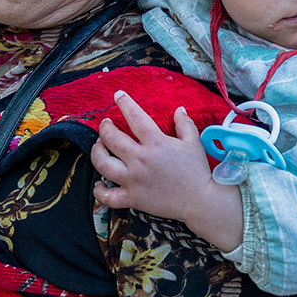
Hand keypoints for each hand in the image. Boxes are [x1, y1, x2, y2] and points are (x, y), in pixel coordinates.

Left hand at [91, 90, 243, 250]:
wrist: (199, 201)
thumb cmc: (197, 171)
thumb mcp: (194, 142)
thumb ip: (185, 124)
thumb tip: (179, 109)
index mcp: (156, 143)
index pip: (135, 117)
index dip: (125, 103)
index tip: (118, 95)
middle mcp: (140, 160)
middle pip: (112, 138)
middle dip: (104, 128)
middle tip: (105, 124)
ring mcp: (134, 180)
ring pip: (103, 164)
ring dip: (96, 152)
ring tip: (98, 146)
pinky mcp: (132, 198)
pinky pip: (108, 196)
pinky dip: (100, 191)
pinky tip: (99, 184)